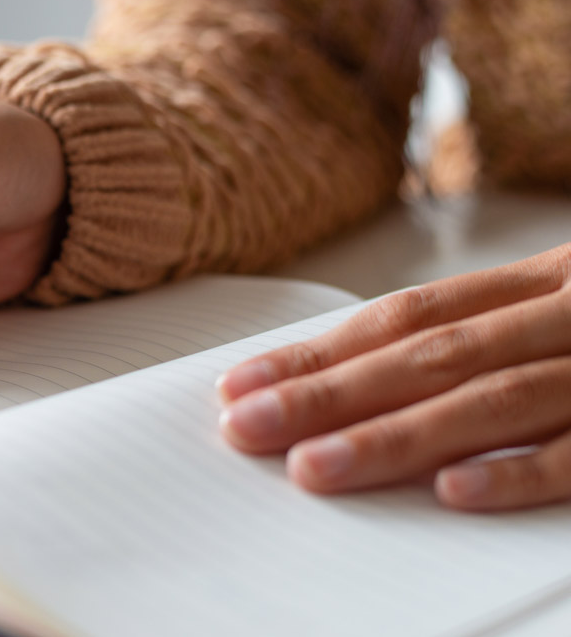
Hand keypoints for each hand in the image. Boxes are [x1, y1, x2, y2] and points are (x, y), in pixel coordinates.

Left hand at [217, 244, 570, 510]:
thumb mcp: (560, 314)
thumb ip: (479, 342)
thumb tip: (350, 388)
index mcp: (542, 284)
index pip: (408, 317)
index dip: (321, 352)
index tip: (239, 386)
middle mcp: (568, 317)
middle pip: (433, 355)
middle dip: (330, 392)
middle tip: (246, 427)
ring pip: (495, 398)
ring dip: (397, 435)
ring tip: (313, 467)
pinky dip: (517, 471)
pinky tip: (449, 491)